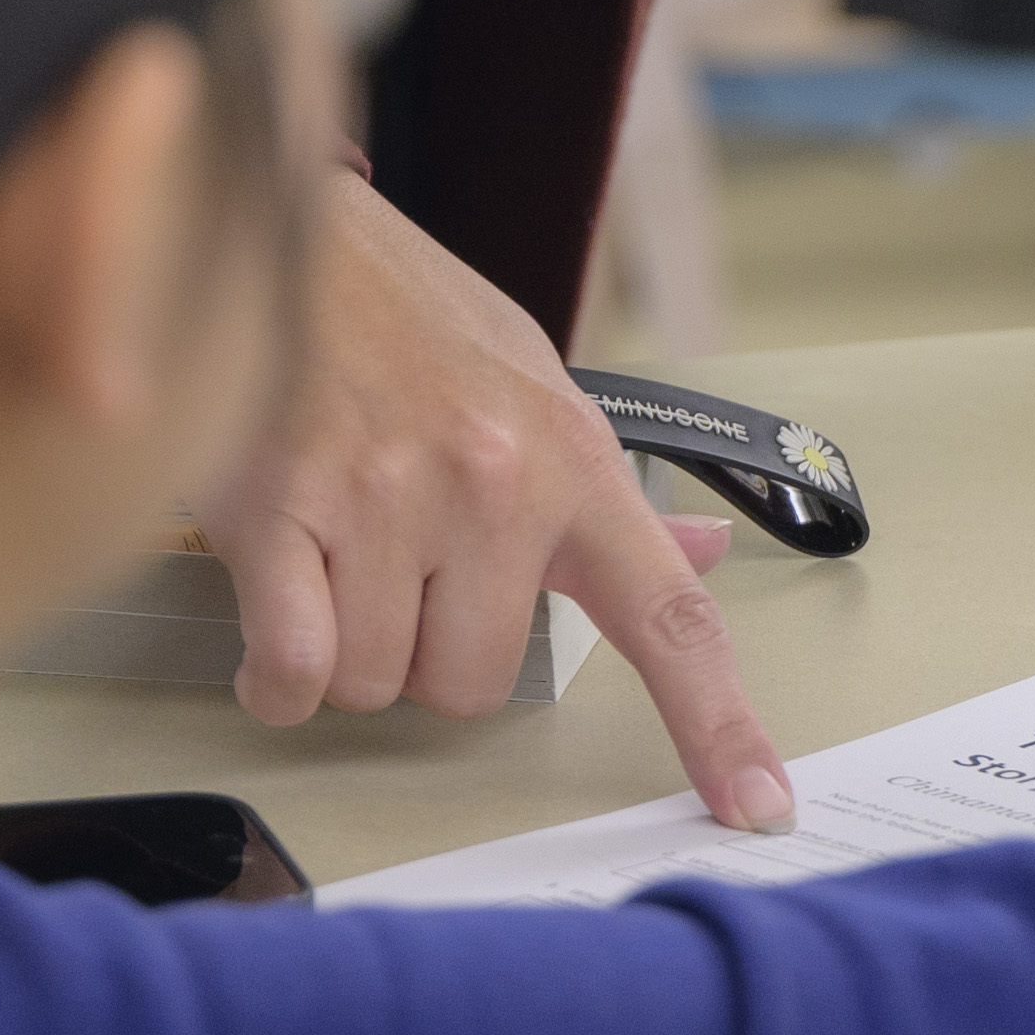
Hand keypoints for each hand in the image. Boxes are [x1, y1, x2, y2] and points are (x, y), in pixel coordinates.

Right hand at [194, 168, 793, 820]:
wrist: (284, 229)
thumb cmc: (409, 319)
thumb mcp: (533, 385)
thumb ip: (604, 493)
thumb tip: (704, 556)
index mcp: (575, 462)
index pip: (670, 615)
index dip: (718, 723)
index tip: (759, 805)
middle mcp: (498, 484)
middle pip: (473, 686)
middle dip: (427, 645)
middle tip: (399, 553)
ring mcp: (390, 497)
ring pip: (377, 684)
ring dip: (347, 642)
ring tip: (337, 541)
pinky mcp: (284, 509)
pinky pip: (296, 674)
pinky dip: (275, 668)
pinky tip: (278, 595)